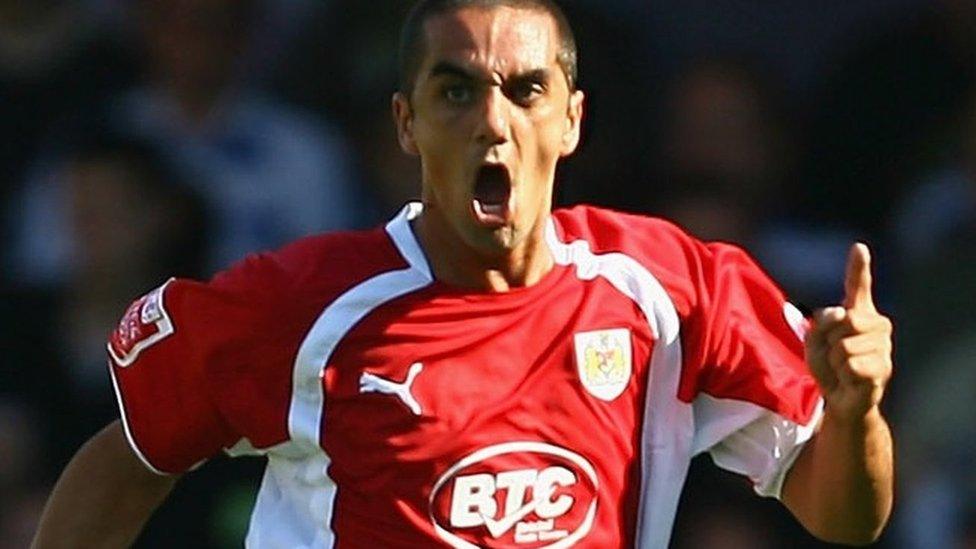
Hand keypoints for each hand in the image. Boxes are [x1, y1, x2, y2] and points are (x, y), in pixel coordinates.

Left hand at [805, 243, 892, 421]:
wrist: (840, 398)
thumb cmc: (829, 365)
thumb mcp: (815, 340)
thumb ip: (823, 322)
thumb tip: (843, 313)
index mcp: (858, 313)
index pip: (858, 285)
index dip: (858, 266)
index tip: (858, 248)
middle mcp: (877, 324)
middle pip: (843, 320)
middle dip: (828, 340)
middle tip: (833, 355)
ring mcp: (883, 346)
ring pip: (843, 345)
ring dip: (833, 361)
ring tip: (842, 368)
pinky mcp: (882, 367)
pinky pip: (850, 364)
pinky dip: (842, 374)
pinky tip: (850, 379)